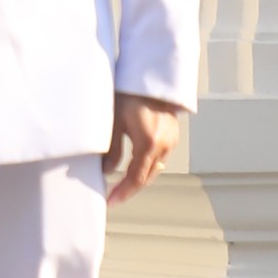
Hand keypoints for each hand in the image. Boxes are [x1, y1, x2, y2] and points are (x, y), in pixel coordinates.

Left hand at [104, 91, 180, 208]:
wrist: (151, 75)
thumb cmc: (129, 93)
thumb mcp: (115, 121)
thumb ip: (112, 149)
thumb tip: (106, 171)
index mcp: (149, 144)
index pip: (136, 178)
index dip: (123, 192)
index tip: (111, 201)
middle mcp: (164, 145)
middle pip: (147, 177)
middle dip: (130, 188)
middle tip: (113, 196)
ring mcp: (171, 140)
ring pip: (154, 168)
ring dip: (139, 177)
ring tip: (121, 182)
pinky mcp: (172, 135)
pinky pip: (159, 157)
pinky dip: (146, 164)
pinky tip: (134, 164)